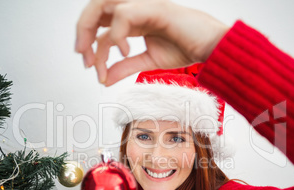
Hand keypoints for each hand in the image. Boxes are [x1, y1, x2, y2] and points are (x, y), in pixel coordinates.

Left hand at [75, 0, 228, 85]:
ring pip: (103, 4)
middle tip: (82, 56)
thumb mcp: (148, 62)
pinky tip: (124, 52)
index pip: (102, 25)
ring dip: (90, 29)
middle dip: (82, 31)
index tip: (92, 68)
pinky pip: (124, 14)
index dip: (91, 45)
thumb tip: (105, 79)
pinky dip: (117, 35)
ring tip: (93, 55)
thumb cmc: (186, 48)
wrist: (210, 47)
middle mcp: (135, 8)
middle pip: (96, 9)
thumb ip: (126, 67)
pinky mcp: (153, 7)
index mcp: (133, 19)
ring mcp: (143, 4)